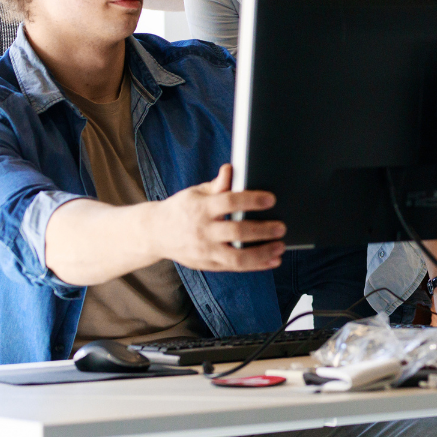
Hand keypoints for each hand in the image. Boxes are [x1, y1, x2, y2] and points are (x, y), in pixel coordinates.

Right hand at [152, 164, 286, 271]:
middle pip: (236, 232)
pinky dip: (256, 265)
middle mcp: (203, 231)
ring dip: (262, 253)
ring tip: (281, 247)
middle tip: (281, 227)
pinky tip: (272, 260)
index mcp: (201, 208)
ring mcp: (205, 251)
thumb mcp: (196, 192)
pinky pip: (235, 267)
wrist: (155, 233)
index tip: (271, 199)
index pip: (229, 202)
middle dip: (262, 230)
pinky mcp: (207, 264)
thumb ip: (218, 184)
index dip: (251, 200)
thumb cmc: (182, 208)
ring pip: (237, 257)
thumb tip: (231, 169)